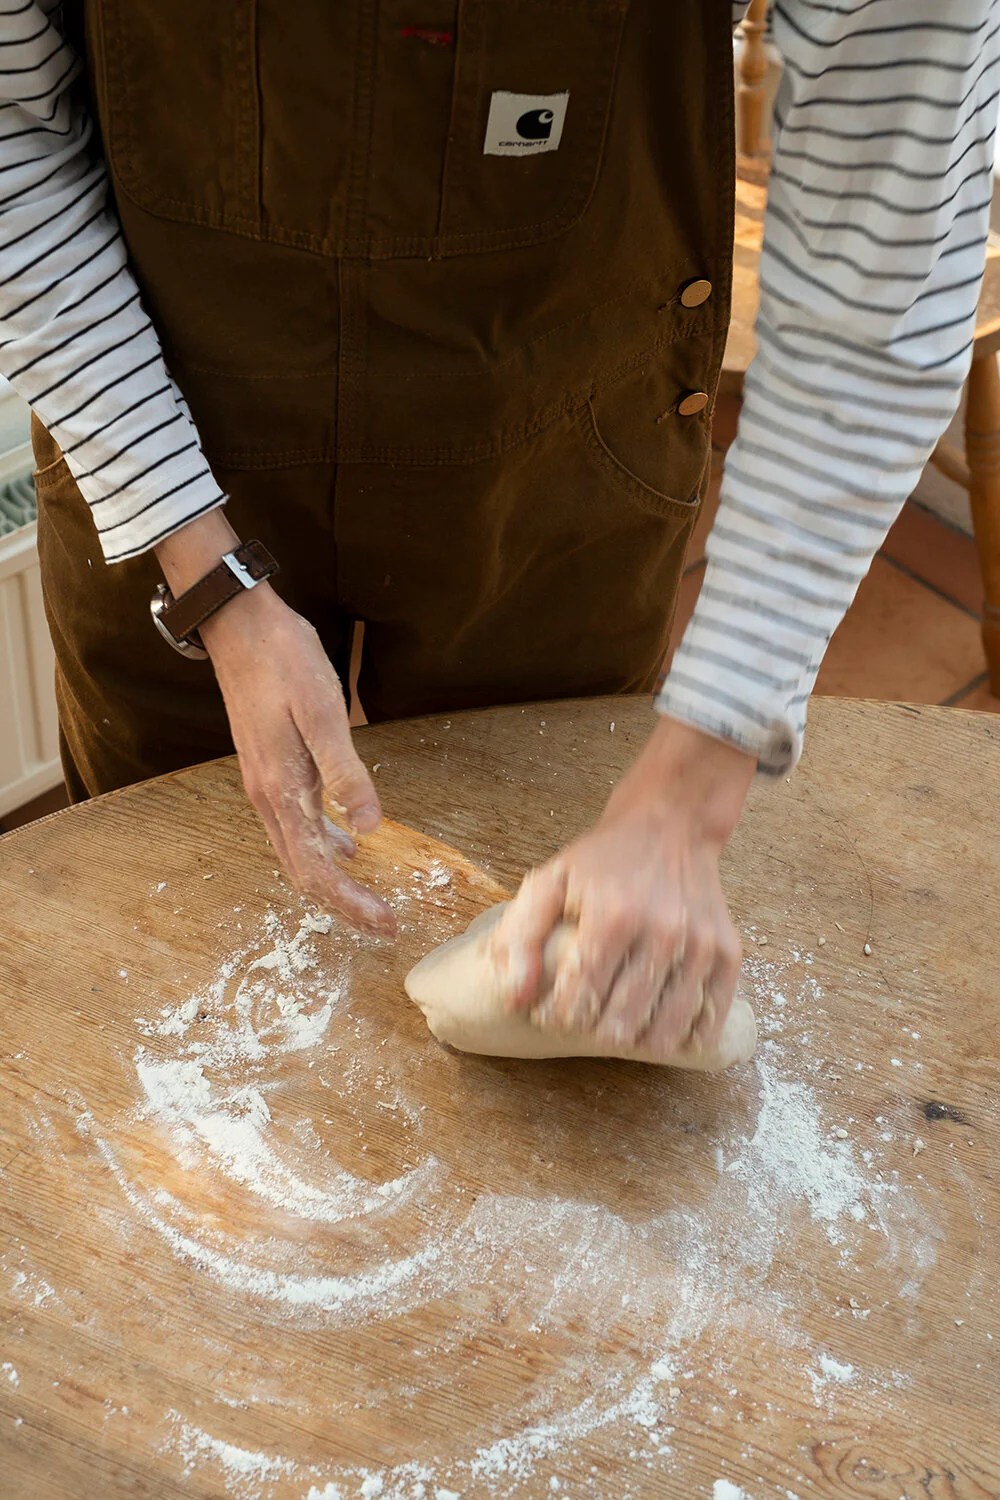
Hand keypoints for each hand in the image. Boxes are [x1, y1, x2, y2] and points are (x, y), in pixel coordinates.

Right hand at [156, 511, 393, 934]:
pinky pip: (296, 825)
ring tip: (369, 898)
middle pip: (305, 871)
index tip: (386, 922)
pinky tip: (349, 844)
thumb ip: (347, 772)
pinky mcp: (270, 768)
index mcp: (282, 789)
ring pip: (298, 852)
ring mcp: (265, 783)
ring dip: (334, 880)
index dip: (351, 902)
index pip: (317, 867)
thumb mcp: (324, 711)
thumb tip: (370, 828)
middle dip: (344, 904)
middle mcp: (268, 796)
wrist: (238, 624)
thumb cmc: (283, 660)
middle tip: (384, 926)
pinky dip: (323, 846)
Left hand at [492, 718, 754, 1056]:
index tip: (549, 1014)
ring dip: (635, 1040)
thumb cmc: (603, 860)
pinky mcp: (728, 953)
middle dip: (593, 1032)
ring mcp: (701, 945)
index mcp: (613, 915)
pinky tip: (660, 1032)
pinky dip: (685, 1037)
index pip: (580, 995)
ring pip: (665, 1029)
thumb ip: (521, 937)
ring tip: (617, 1027)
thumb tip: (516, 1000)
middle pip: (622, 1021)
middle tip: (583, 1020)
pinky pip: (710, 1017)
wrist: (670, 826)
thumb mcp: (550, 881)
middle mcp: (663, 932)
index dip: (558, 1016)